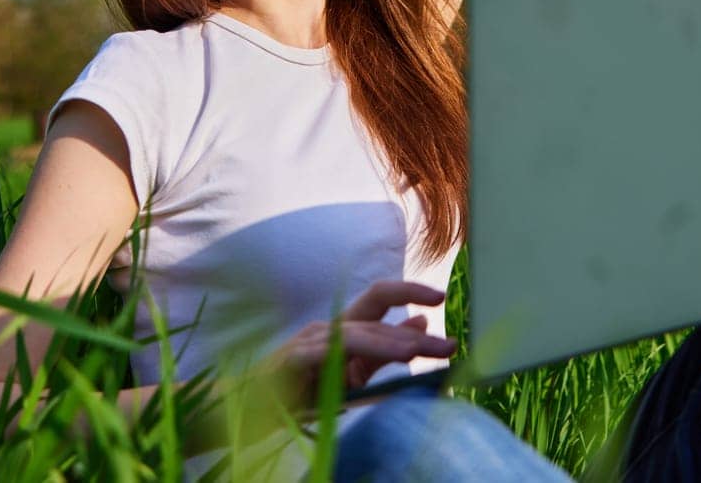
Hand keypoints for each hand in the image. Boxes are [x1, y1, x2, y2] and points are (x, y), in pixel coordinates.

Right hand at [257, 280, 456, 412]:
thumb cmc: (298, 391)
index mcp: (342, 328)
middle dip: (417, 330)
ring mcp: (312, 339)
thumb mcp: (349, 374)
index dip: (409, 291)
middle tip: (451, 345)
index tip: (440, 298)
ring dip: (397, 341)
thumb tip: (421, 325)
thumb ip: (383, 353)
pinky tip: (391, 358)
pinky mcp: (299, 357)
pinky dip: (367, 351)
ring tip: (426, 350)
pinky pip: (337, 350)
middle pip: (378, 315)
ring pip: (362, 332)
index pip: (380, 299)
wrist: (249, 409)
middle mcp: (328, 326)